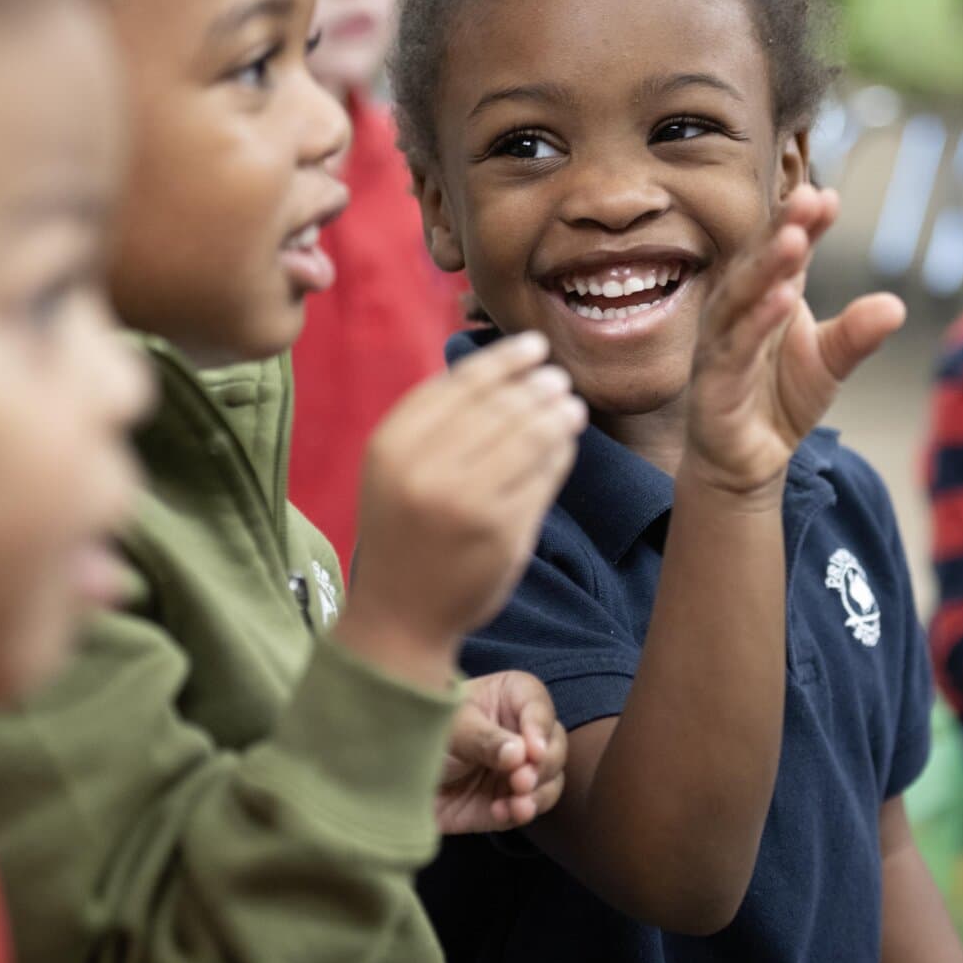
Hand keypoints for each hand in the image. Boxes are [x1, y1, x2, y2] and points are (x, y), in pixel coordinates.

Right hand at [339, 332, 586, 687]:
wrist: (400, 615)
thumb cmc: (403, 531)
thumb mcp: (395, 469)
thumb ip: (432, 423)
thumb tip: (501, 369)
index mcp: (391, 445)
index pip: (459, 384)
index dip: (503, 359)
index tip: (534, 346)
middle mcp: (424, 469)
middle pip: (498, 407)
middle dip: (536, 386)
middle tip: (558, 379)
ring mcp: (466, 501)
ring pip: (527, 437)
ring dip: (556, 415)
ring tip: (570, 406)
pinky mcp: (502, 531)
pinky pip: (543, 478)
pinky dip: (559, 455)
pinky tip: (564, 445)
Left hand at [436, 671, 568, 833]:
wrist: (393, 774)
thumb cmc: (421, 730)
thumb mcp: (450, 727)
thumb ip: (484, 739)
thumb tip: (520, 754)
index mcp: (511, 696)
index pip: (538, 706)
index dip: (539, 728)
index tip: (532, 750)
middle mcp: (522, 730)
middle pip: (554, 746)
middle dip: (542, 766)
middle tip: (521, 780)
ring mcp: (519, 768)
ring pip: (551, 779)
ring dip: (538, 793)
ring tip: (518, 803)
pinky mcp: (511, 799)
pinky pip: (530, 806)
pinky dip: (522, 811)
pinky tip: (504, 811)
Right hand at [683, 185, 904, 501]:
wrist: (747, 460)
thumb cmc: (779, 399)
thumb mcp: (830, 361)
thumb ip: (857, 333)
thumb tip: (896, 305)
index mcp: (765, 296)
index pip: (785, 253)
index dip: (804, 224)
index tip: (829, 196)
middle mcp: (736, 311)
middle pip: (756, 262)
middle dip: (781, 229)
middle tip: (808, 197)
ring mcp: (720, 343)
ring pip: (739, 297)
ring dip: (765, 267)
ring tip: (795, 240)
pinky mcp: (713, 381)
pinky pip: (735, 346)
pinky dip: (756, 321)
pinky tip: (782, 299)